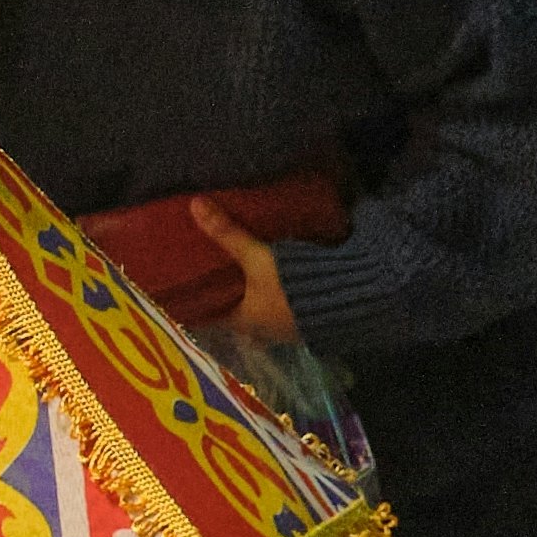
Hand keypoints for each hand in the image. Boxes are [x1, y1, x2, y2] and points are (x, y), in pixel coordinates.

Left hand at [190, 202, 299, 348]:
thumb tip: (194, 204)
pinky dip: (273, 297)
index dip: (197, 302)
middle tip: (211, 272)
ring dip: (251, 297)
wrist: (352, 299)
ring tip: (238, 272)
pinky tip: (272, 281)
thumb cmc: (293, 286)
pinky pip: (281, 311)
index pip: (210, 317)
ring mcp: (286, 331)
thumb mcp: (258, 257)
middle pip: (235, 315)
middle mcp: (261, 332)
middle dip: (225, 296)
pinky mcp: (308, 323)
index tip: (185, 285)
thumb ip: (228, 233)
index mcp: (243, 322)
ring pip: (259, 314)